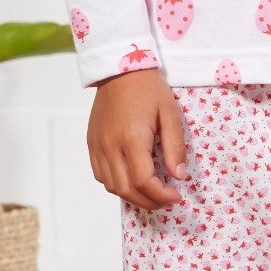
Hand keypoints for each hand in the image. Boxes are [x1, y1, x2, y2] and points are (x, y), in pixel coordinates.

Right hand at [86, 68, 187, 211]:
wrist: (119, 69)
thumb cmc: (148, 88)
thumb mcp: (169, 113)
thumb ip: (174, 146)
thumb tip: (178, 176)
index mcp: (131, 138)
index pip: (144, 181)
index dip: (161, 195)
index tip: (176, 196)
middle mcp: (110, 146)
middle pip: (126, 190)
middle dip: (149, 202)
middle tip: (166, 200)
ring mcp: (97, 146)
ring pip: (111, 186)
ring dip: (132, 196)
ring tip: (151, 193)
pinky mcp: (91, 143)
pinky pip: (101, 175)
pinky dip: (117, 185)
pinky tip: (132, 180)